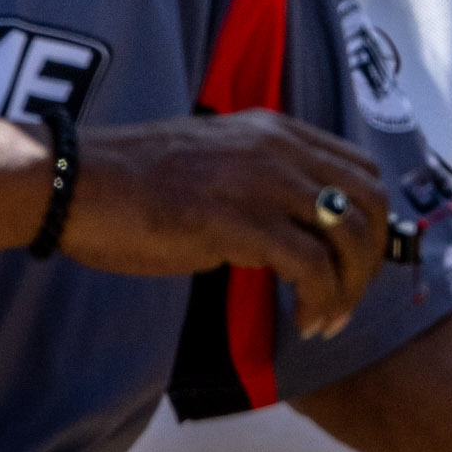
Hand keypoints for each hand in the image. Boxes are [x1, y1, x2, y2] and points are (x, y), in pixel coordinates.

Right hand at [65, 110, 387, 337]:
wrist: (78, 181)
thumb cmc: (136, 182)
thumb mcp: (217, 161)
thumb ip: (262, 178)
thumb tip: (295, 224)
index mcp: (277, 130)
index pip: (363, 168)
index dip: (374, 220)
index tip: (356, 261)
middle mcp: (279, 148)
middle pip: (370, 201)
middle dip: (372, 258)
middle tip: (348, 297)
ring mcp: (260, 182)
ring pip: (347, 235)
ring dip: (348, 288)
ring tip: (326, 319)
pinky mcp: (237, 221)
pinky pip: (309, 265)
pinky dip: (319, 299)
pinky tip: (302, 320)